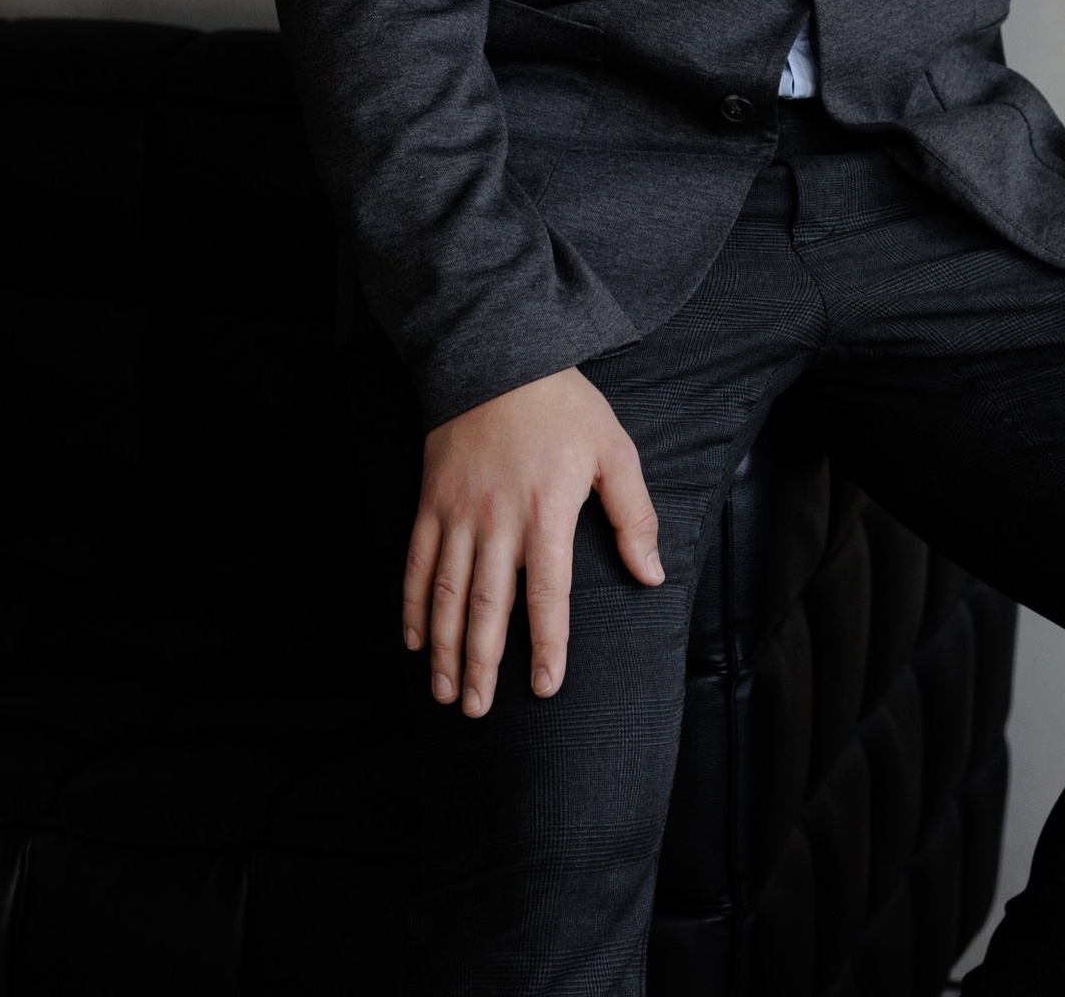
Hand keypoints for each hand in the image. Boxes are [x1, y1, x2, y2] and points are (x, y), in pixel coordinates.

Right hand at [402, 367, 663, 714]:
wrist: (497, 355)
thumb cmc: (562, 406)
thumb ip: (633, 514)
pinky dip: (413, 604)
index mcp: (548, 512)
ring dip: (445, 647)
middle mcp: (499, 520)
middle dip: (482, 664)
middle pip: (488, 606)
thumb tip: (651, 574)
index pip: (549, 594)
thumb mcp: (614, 449)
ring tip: (445, 692)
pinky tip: (414, 640)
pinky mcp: (431, 501)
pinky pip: (418, 562)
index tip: (545, 685)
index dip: (547, 644)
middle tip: (477, 709)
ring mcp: (459, 512)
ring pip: (448, 593)